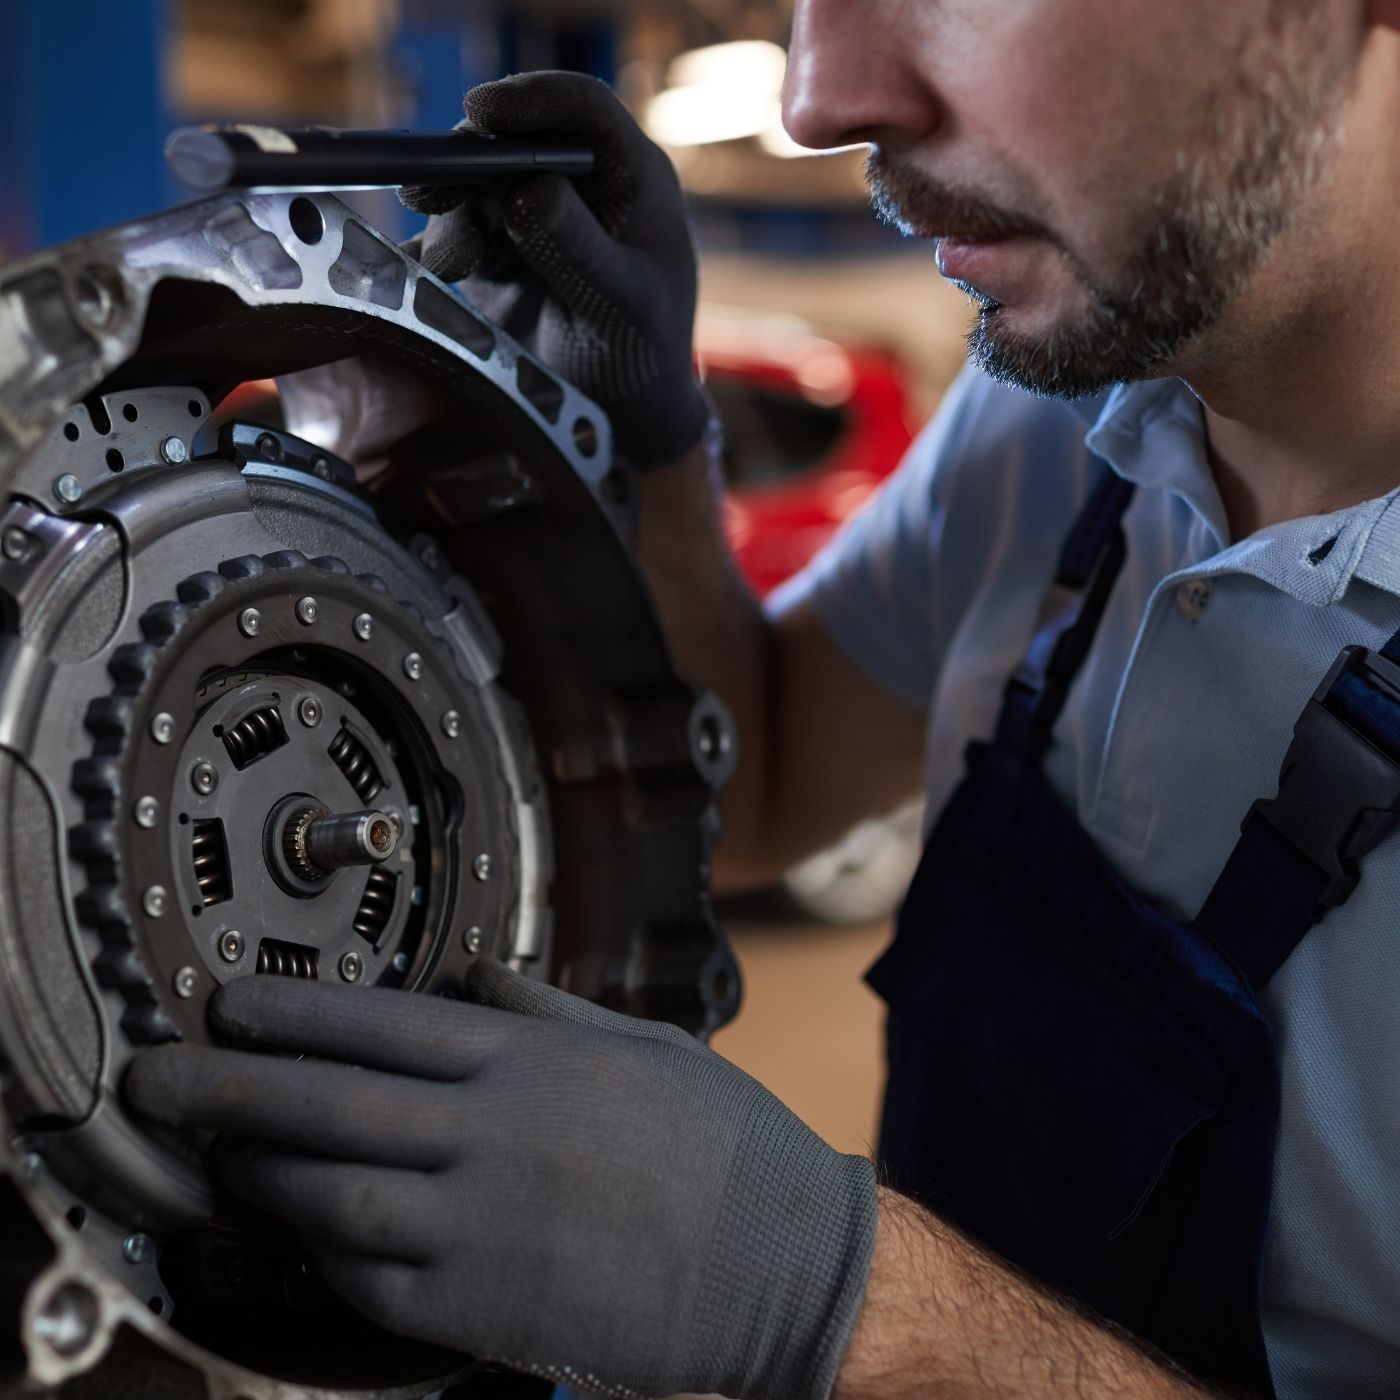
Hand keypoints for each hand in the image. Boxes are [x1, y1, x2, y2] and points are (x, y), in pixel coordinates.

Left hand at [124, 962, 876, 1399]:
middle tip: (160, 1076)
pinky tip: (295, 1232)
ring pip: (335, 1193)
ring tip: (212, 1155)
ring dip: (259, 1172)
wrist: (781, 1265)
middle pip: (333, 1103)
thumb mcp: (647, 1045)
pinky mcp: (487, 1307)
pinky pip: (374, 1279)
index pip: (383, 1025)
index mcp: (536, 1061)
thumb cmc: (724, 1145)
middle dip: (231, 1086)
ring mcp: (487, 1225)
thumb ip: (551, 1011)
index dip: (293, 1013)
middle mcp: (498, 1134)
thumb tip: (477, 982)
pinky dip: (321, 1252)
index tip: (231, 1004)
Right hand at [400, 71, 709, 468]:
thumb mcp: (618, 306)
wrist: (620, 417)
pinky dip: (444, 250)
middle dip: (469, 166)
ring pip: (480, 189)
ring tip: (452, 267)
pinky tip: (435, 276)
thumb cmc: (640, 359)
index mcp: (631, 179)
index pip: (584, 110)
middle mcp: (583, 186)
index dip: (531, 99)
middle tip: (426, 194)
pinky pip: (461, 233)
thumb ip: (576, 248)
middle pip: (515, 143)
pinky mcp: (502, 253)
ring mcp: (539, 217)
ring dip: (453, 218)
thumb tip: (528, 190)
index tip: (480, 112)